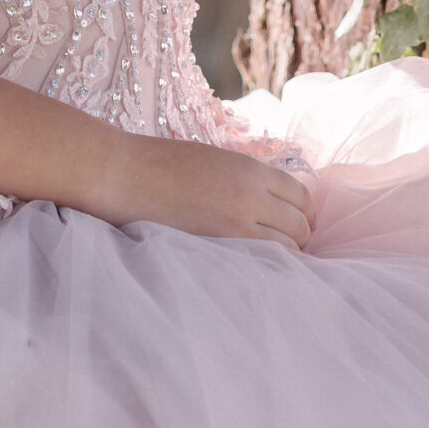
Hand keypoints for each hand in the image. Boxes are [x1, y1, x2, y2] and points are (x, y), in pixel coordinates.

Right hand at [91, 133, 316, 252]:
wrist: (124, 174)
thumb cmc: (161, 163)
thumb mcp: (214, 159)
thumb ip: (246, 180)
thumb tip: (272, 204)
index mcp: (250, 169)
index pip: (302, 196)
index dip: (304, 213)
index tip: (297, 222)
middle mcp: (251, 196)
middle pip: (300, 226)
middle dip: (299, 237)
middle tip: (284, 245)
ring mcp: (236, 225)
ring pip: (286, 250)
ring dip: (284, 256)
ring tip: (268, 260)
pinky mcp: (218, 248)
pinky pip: (260, 263)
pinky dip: (263, 267)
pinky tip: (251, 267)